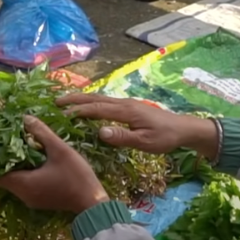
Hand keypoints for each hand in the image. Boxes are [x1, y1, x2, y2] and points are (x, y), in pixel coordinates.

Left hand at [0, 115, 108, 213]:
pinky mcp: (39, 198)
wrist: (94, 204)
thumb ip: (41, 133)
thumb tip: (25, 117)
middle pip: (2, 175)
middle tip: (3, 137)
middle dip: (2, 157)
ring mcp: (31, 198)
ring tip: (16, 143)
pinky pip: (23, 182)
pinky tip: (29, 155)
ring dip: (13, 163)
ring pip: (13, 179)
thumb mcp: (60, 150)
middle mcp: (23, 194)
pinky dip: (22, 169)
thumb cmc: (77, 177)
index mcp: (23, 184)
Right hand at [58, 93, 218, 158]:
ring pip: (98, 97)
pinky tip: (87, 104)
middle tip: (55, 101)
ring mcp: (125, 103)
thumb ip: (123, 137)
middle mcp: (122, 103)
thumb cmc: (165, 137)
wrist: (184, 128)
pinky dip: (90, 100)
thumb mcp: (145, 142)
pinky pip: (104, 100)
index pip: (96, 108)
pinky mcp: (128, 106)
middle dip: (74, 98)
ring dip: (81, 98)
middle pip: (94, 98)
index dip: (78, 110)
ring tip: (65, 100)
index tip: (62, 114)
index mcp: (125, 111)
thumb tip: (100, 131)